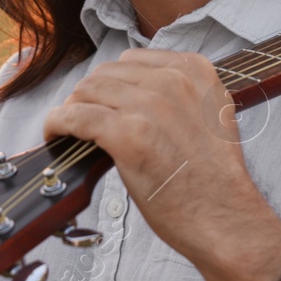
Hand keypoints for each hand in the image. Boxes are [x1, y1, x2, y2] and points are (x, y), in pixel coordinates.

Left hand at [41, 49, 271, 271]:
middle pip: (106, 74)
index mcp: (195, 70)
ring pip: (87, 91)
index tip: (105, 102)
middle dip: (90, 96)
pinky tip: (55, 135)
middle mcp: (173, 80)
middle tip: (83, 122)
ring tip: (69, 130)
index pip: (132, 61)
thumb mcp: (208, 115)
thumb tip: (130, 92)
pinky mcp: (128, 135)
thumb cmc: (214, 178)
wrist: (225, 219)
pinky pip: (76, 117)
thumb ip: (177, 95)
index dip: (111, 83)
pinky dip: (58, 123)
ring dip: (72, 109)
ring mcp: (150, 106)